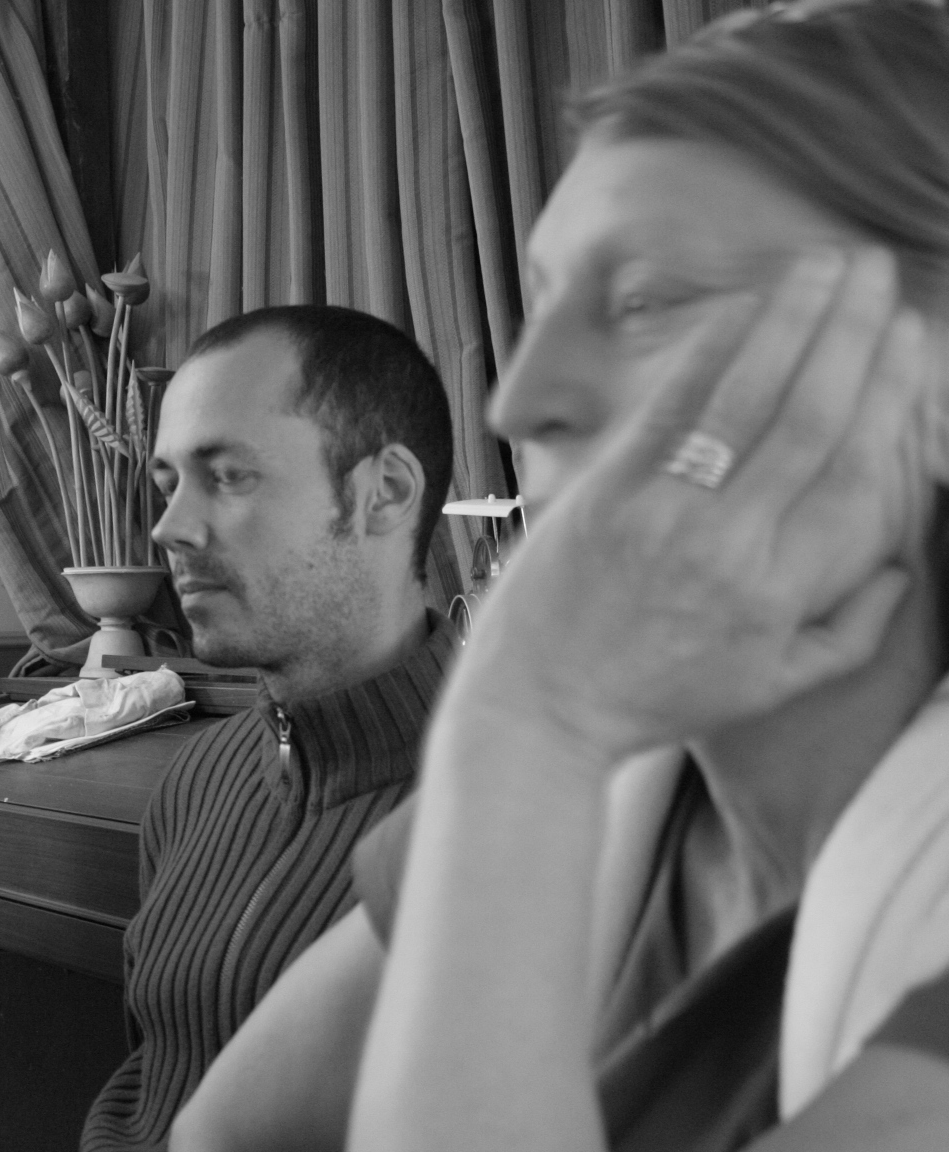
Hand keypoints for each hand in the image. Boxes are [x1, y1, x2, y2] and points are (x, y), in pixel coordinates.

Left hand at [463, 246, 930, 759]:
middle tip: (882, 274)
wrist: (538, 712)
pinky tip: (744, 308)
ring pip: (748, 403)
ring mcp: (663, 518)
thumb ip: (847, 632)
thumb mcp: (766, 687)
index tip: (913, 342)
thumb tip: (901, 569)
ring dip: (794, 323)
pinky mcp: (604, 496)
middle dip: (854, 338)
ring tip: (829, 265)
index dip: (894, 401)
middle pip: (812, 423)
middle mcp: (731, 550)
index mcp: (780, 596)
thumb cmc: (652, 699)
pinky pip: (670, 410)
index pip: (858, 478)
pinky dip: (710, 354)